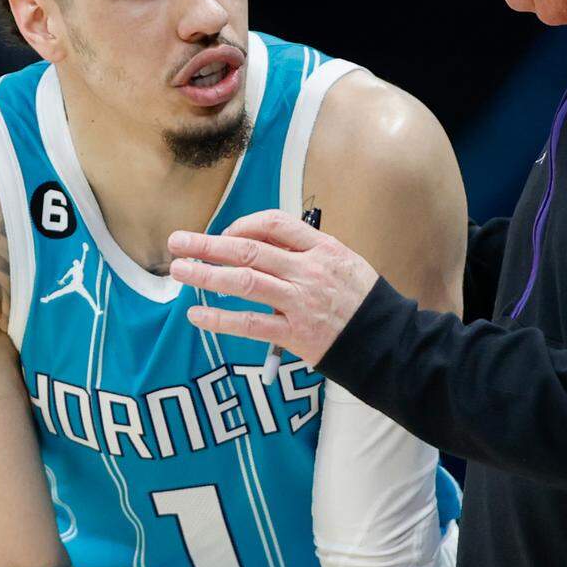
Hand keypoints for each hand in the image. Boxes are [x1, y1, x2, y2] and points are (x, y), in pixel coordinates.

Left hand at [168, 211, 377, 366]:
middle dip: (208, 245)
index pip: (275, 224)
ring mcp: (301, 302)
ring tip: (180, 271)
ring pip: (244, 282)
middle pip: (249, 250)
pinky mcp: (295, 334)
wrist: (388, 342)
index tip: (224, 234)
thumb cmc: (362, 303)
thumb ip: (306, 254)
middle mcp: (308, 271)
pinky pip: (250, 324)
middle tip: (178, 242)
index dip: (243, 226)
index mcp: (322, 248)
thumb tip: (259, 246)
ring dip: (206, 275)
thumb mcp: (343, 264)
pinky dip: (220, 318)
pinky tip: (197, 314)